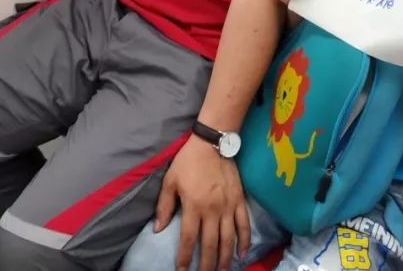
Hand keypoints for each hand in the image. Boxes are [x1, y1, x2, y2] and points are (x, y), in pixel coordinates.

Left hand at [155, 137, 249, 270]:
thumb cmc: (188, 162)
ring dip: (224, 259)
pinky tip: (241, 255)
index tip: (181, 270)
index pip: (187, 238)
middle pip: (209, 244)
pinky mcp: (239, 202)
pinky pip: (244, 226)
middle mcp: (212, 210)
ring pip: (228, 240)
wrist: (212, 143)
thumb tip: (158, 229)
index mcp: (193, 205)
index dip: (184, 257)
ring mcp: (228, 207)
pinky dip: (244, 242)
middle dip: (205, 264)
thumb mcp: (170, 180)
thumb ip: (164, 206)